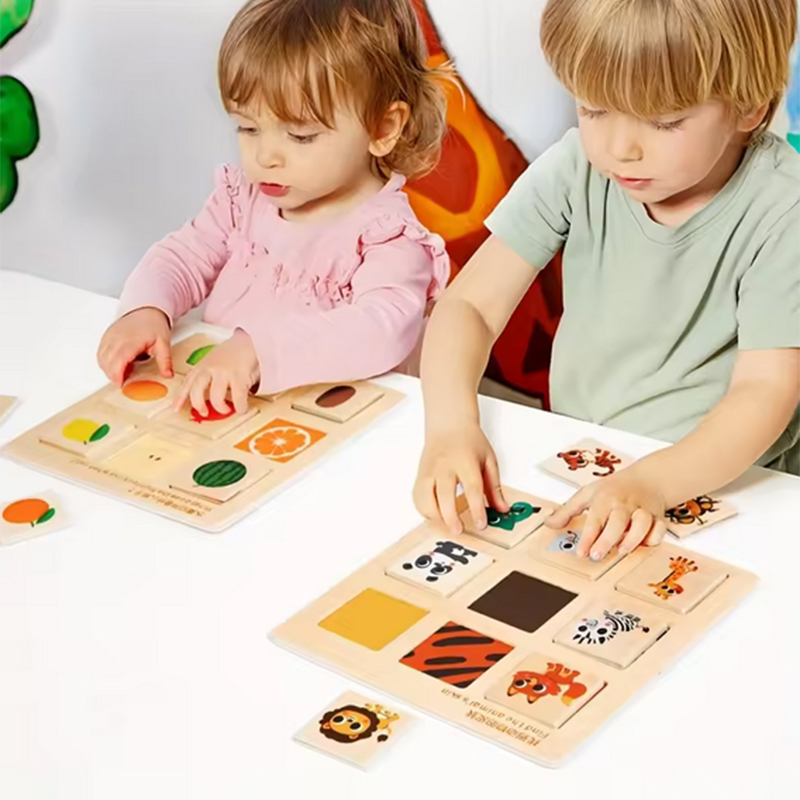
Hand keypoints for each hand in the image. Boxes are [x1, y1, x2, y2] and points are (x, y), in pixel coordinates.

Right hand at [97, 307, 172, 384]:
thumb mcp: (163, 343)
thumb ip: (165, 360)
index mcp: (130, 341)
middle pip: (106, 363)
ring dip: (109, 370)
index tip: (122, 385)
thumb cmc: (153, 324)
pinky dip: (106, 363)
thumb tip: (167, 375)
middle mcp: (116, 339)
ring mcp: (109, 338)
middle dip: (114, 376)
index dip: (117, 376)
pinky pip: (100, 354)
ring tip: (126, 371)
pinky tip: (119, 364)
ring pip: (101, 359)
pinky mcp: (106, 338)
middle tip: (127, 381)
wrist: (146, 309)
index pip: (117, 362)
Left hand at [174, 329, 258, 415]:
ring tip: (225, 410)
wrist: (251, 341)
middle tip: (204, 412)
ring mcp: (225, 373)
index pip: (188, 382)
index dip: (181, 396)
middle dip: (198, 404)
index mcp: (203, 365)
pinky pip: (238, 398)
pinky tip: (241, 408)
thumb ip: (207, 374)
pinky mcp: (240, 377)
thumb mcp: (214, 361)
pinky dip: (240, 407)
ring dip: (220, 407)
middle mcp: (211, 368)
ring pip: (216, 396)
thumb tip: (203, 394)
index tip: (176, 408)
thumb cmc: (234, 353)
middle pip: (197, 389)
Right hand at [413, 423, 507, 534]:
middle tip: (459, 530)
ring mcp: (429, 471)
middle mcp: (444, 466)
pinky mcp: (420, 475)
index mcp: (465, 461)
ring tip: (447, 523)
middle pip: (445, 496)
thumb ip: (494, 487)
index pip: (472, 489)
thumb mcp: (488, 459)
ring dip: (435, 516)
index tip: (481, 524)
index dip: (476, 509)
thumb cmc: (469, 440)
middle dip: (451, 518)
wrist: (448, 424)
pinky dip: (424, 510)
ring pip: (425, 499)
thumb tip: (502, 508)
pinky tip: (435, 514)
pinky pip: (417, 497)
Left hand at [546, 467, 666, 559]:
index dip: (588, 537)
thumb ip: (567, 510)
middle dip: (607, 539)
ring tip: (621, 552)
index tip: (581, 553)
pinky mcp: (658, 517)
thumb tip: (548, 524)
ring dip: (633, 538)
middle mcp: (624, 504)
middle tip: (597, 556)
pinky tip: (645, 545)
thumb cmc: (613, 489)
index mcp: (604, 498)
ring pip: (641, 523)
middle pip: (617, 521)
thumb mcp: (587, 494)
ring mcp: (642, 510)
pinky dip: (655, 537)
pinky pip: (660, 528)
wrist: (647, 479)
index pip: (594, 519)